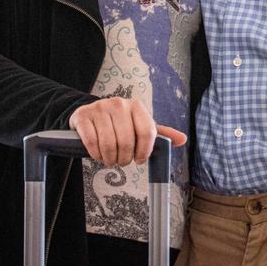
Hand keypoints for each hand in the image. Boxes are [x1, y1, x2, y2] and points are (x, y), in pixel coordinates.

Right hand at [68, 97, 186, 166]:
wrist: (90, 113)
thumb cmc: (119, 124)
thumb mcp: (139, 126)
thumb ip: (160, 133)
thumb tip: (183, 139)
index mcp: (137, 106)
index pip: (147, 132)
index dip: (144, 151)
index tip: (139, 159)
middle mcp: (119, 104)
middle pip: (127, 141)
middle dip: (124, 158)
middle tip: (121, 161)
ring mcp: (100, 108)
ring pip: (109, 144)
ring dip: (109, 158)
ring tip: (110, 158)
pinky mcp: (83, 115)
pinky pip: (91, 142)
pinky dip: (95, 153)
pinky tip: (97, 153)